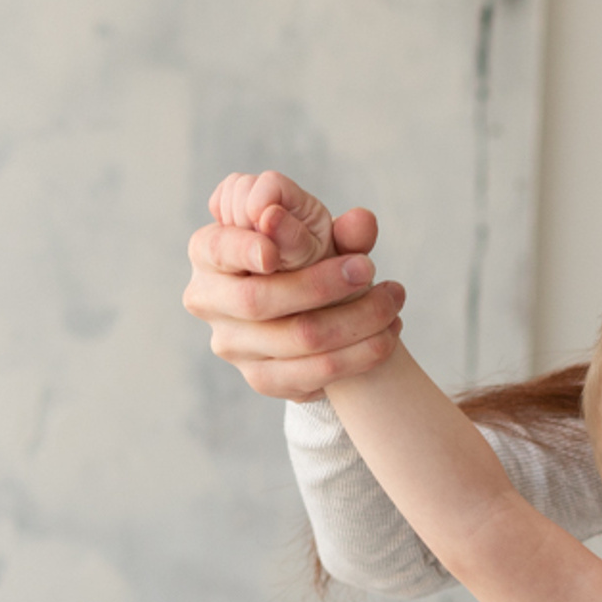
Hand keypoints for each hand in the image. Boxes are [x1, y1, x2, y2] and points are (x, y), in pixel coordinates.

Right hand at [182, 170, 405, 398]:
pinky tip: (388, 335)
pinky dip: (362, 354)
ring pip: (300, 338)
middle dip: (321, 284)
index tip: (275, 252)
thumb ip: (336, 228)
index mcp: (208, 251)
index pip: (217, 249)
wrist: (314, 311)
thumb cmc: (306, 259)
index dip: (244, 250)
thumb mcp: (315, 233)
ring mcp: (232, 346)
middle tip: (368, 268)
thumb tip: (363, 222)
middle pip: (259, 300)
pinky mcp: (263, 379)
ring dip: (358, 319)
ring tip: (392, 299)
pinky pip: (319, 373)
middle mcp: (209, 301)